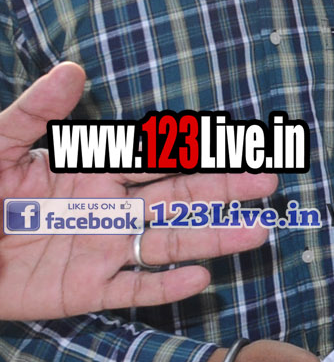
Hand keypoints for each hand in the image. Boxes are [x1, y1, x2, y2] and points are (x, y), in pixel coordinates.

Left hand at [0, 62, 276, 319]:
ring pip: (169, 243)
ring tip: (258, 233)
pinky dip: (167, 287)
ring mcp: (99, 251)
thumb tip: (73, 70)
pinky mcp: (81, 291)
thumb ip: (37, 113)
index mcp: (90, 171)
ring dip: (214, 238)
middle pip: (178, 199)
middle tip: (267, 182)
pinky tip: (201, 279)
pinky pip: (133, 290)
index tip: (240, 142)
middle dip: (224, 191)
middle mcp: (106, 210)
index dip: (197, 150)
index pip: (155, 157)